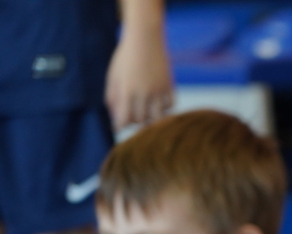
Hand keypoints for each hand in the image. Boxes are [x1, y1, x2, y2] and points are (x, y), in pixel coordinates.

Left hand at [105, 9, 173, 129]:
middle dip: (134, 121)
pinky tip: (158, 105)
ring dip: (150, 119)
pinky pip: (170, 105)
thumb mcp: (113, 76)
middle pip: (141, 120)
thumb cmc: (125, 58)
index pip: (124, 119)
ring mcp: (158, 90)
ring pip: (157, 117)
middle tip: (131, 116)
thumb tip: (115, 117)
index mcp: (127, 90)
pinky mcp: (169, 86)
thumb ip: (112, 97)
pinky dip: (164, 109)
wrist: (145, 40)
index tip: (118, 127)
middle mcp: (144, 93)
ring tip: (145, 114)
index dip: (120, 126)